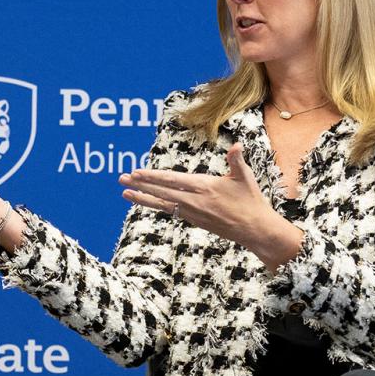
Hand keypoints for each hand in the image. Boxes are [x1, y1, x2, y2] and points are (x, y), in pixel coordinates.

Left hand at [119, 144, 303, 267]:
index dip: (152, 177)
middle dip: (140, 185)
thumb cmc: (250, 201)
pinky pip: (170, 210)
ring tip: (125, 194)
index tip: (136, 172)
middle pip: (161, 191)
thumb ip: (236, 160)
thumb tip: (236, 146)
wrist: (253, 229)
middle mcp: (194, 201)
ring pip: (162, 204)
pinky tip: (146, 202)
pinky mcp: (193, 220)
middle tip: (122, 179)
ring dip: (143, 198)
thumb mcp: (244, 177)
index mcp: (204, 187)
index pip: (172, 181)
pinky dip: (156, 205)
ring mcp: (192, 212)